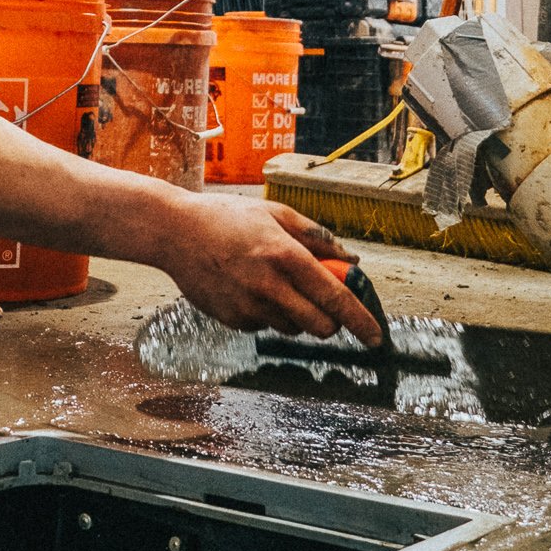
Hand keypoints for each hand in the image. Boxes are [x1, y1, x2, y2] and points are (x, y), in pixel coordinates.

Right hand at [160, 197, 381, 343]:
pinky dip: (267, 313)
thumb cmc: (226, 217)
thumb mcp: (275, 213)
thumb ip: (317, 237)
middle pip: (320, 327)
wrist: (174, 232)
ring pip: (293, 328)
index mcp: (285, 255)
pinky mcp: (232, 320)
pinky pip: (264, 325)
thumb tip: (351, 260)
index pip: (335, 298)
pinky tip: (247, 286)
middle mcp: (269, 285)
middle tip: (326, 306)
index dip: (361, 321)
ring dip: (297, 315)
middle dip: (331, 322)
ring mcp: (249, 307)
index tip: (376, 337)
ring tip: (274, 283)